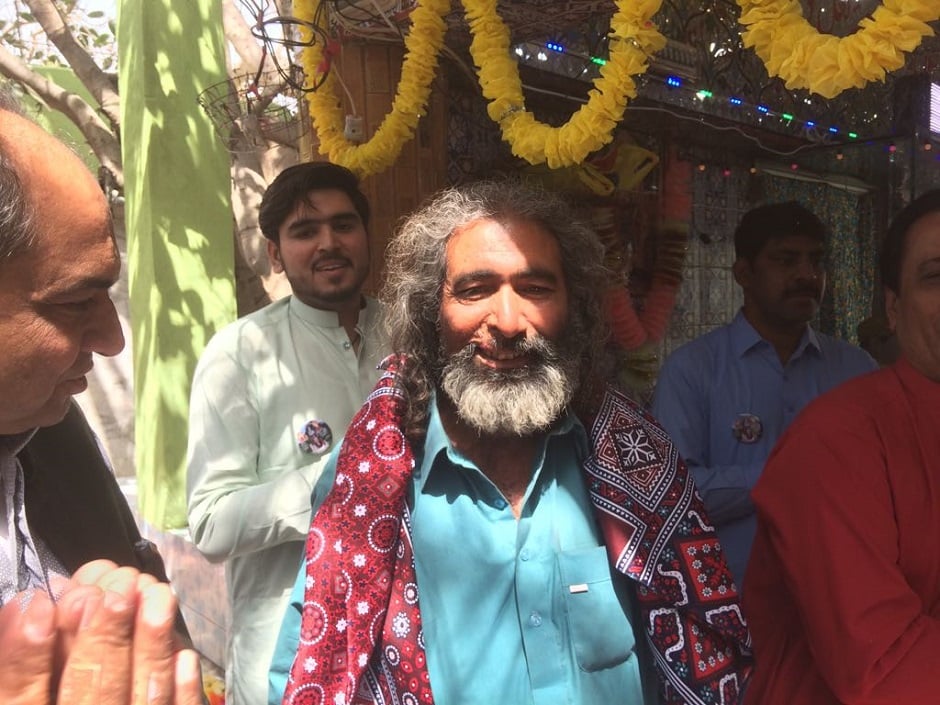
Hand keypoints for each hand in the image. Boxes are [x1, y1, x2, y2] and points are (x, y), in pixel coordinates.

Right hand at [0, 560, 202, 704]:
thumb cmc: (64, 703)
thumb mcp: (32, 700)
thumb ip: (21, 678)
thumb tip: (29, 613)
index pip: (21, 701)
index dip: (25, 658)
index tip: (34, 606)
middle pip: (88, 693)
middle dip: (104, 639)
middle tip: (117, 592)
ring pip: (141, 700)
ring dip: (151, 648)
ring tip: (158, 600)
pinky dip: (181, 691)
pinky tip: (184, 657)